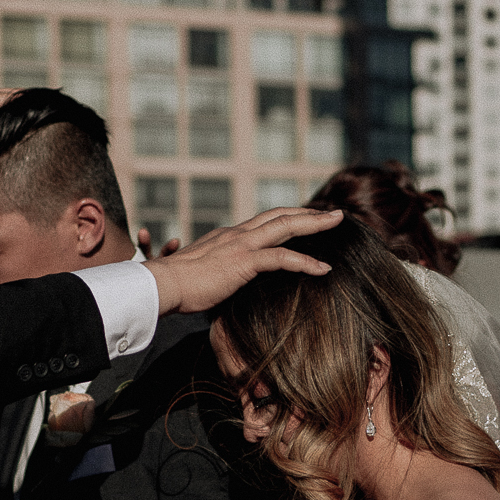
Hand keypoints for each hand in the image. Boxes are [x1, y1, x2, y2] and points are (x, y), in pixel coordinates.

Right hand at [143, 207, 338, 315]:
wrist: (162, 285)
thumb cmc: (177, 287)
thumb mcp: (202, 276)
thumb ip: (217, 274)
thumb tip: (222, 286)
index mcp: (228, 236)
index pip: (265, 221)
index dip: (288, 218)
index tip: (307, 219)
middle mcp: (237, 234)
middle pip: (280, 215)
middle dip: (309, 212)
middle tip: (333, 213)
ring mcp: (240, 244)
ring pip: (286, 226)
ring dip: (315, 222)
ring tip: (337, 221)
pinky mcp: (243, 261)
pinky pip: (282, 258)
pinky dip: (306, 262)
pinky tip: (323, 268)